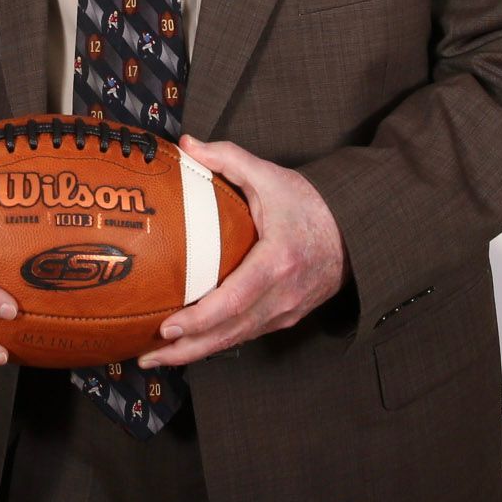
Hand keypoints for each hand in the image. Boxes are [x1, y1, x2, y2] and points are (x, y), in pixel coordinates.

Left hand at [138, 134, 348, 367]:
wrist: (353, 229)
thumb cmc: (308, 203)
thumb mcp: (269, 175)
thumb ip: (227, 158)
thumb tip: (185, 145)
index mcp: (277, 262)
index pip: (234, 301)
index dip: (199, 319)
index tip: (167, 327)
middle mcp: (282, 296)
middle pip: (229, 333)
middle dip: (186, 350)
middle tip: (147, 357)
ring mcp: (285, 311)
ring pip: (236, 340)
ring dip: (197, 353)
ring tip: (158, 357)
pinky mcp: (285, 317)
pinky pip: (246, 334)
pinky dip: (217, 343)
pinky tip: (190, 345)